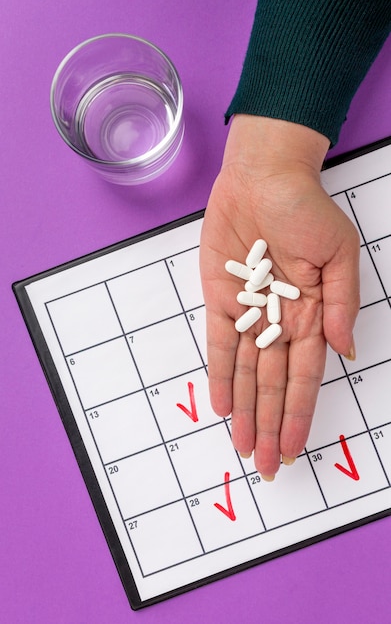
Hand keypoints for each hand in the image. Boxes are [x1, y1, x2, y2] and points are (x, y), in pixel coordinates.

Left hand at [200, 115, 359, 478]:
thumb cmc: (307, 210)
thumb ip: (341, 305)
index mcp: (312, 316)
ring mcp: (247, 313)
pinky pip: (218, 343)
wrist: (265, 177)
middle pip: (272, 384)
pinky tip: (222, 405)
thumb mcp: (339, 255)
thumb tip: (345, 352)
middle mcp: (278, 322)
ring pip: (244, 372)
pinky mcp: (220, 298)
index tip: (292, 448)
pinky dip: (219, 374)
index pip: (303, 377)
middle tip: (264, 466)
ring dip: (244, 411)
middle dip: (268, 426)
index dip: (297, 414)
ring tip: (242, 447)